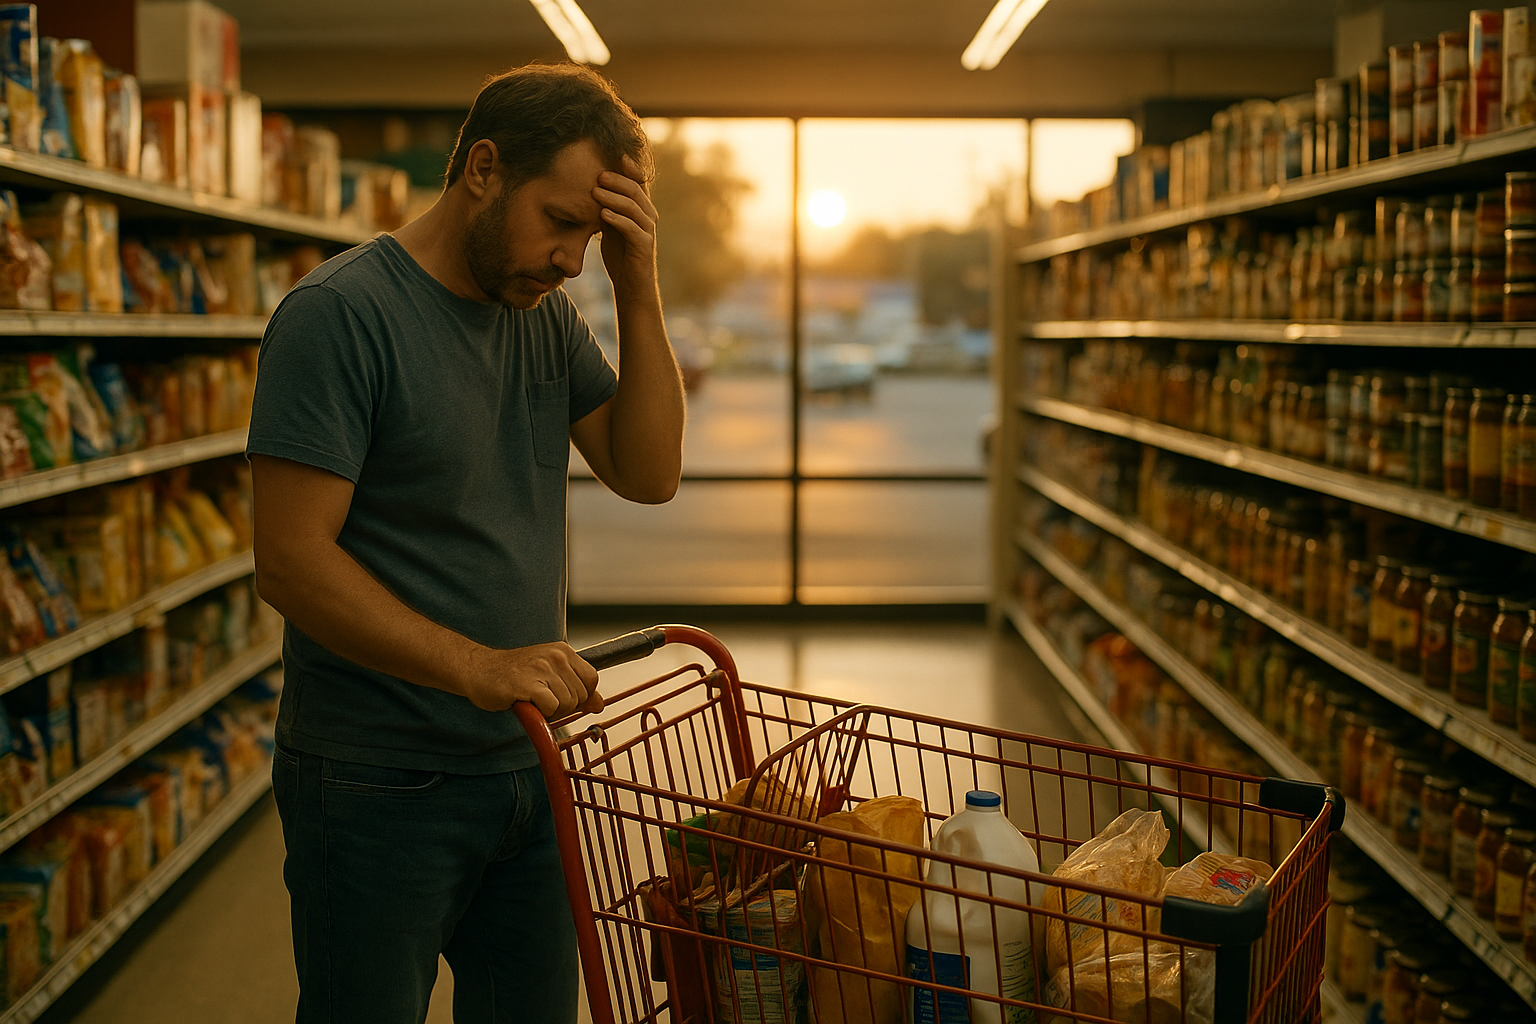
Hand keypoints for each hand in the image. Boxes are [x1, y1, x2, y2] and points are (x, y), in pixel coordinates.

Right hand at [459, 642, 602, 717]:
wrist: (479, 670)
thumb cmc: (514, 674)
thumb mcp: (550, 676)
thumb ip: (577, 689)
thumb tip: (600, 704)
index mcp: (563, 651)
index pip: (592, 680)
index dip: (579, 695)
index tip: (560, 695)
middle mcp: (555, 656)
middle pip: (580, 695)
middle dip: (564, 706)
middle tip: (542, 700)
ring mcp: (542, 668)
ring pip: (567, 704)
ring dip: (551, 711)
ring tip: (533, 701)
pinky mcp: (528, 684)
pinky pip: (551, 708)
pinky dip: (541, 713)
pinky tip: (527, 703)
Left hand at [594, 155, 658, 300]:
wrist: (631, 286)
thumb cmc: (621, 256)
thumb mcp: (611, 227)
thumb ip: (607, 208)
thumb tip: (592, 188)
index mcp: (642, 210)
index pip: (639, 184)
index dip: (631, 169)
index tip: (616, 156)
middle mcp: (648, 217)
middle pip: (636, 191)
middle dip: (618, 181)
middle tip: (598, 175)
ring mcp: (648, 232)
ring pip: (634, 208)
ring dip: (614, 198)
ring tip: (596, 192)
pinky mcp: (644, 247)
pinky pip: (632, 229)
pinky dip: (618, 220)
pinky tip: (602, 215)